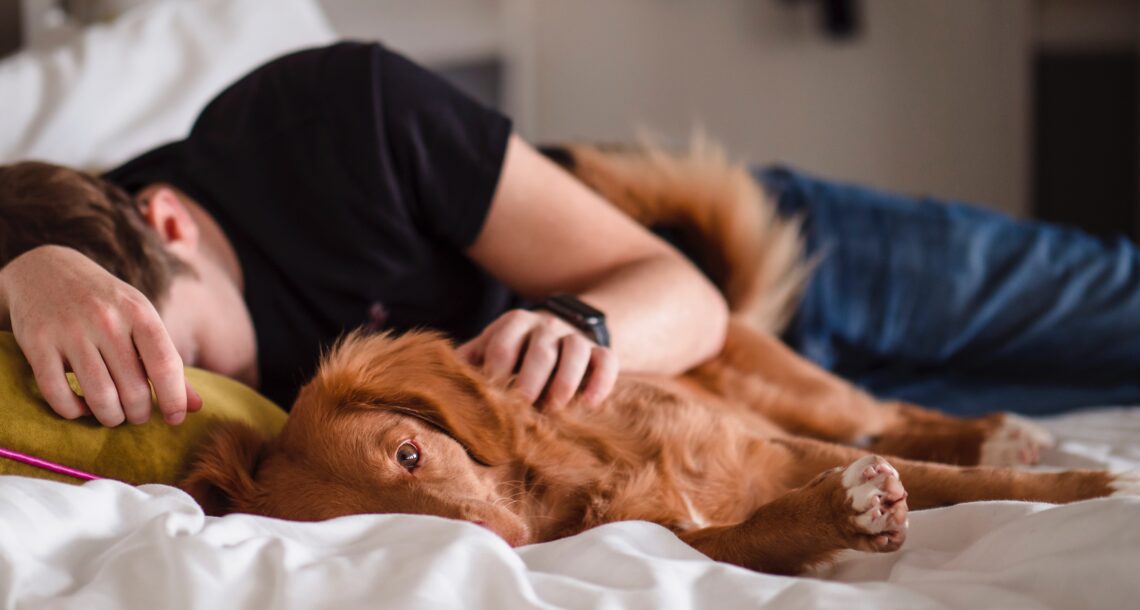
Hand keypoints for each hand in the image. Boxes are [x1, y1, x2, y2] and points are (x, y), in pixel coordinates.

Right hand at [0, 246, 200, 425]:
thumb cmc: (106, 303)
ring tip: (114, 415)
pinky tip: (81, 406)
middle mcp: (106, 320)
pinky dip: (72, 411)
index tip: (175, 418)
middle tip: (137, 415)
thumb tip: (196, 407)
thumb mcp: (141, 320)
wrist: (46, 268)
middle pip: (133, 389)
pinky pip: (58, 394)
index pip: (165, 364)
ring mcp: (70, 331)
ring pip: (99, 397)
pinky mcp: (37, 343)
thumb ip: (167, 362)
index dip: (174, 399)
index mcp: (139, 312)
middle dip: (139, 414)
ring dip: (110, 417)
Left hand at [457, 308, 617, 409]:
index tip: (491, 394)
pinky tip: (589, 405)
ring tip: (555, 407)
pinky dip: (601, 382)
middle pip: (541, 348)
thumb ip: (469, 362)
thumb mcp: (489, 348)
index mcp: (514, 324)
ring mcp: (575, 337)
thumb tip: (439, 386)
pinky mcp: (600, 351)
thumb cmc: (514, 351)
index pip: (503, 342)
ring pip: (576, 350)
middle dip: (531, 377)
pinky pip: (607, 361)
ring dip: (566, 379)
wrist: (559, 331)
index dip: (497, 368)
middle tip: (522, 404)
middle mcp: (546, 326)